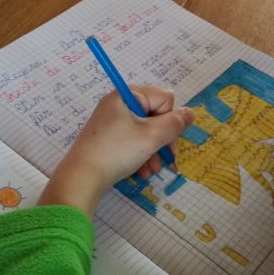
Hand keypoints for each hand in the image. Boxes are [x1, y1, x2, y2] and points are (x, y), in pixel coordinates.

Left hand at [38, 86, 194, 216]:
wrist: (81, 179)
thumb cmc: (117, 152)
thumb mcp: (151, 137)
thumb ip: (175, 124)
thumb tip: (192, 113)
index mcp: (127, 95)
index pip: (164, 98)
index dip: (170, 120)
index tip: (169, 142)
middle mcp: (118, 104)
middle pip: (156, 116)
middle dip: (163, 140)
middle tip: (167, 160)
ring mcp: (112, 121)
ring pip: (145, 131)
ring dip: (153, 151)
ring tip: (151, 171)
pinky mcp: (108, 138)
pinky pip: (133, 141)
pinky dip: (140, 155)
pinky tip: (141, 172)